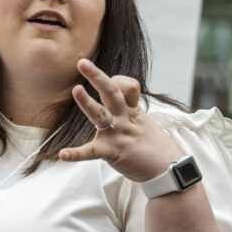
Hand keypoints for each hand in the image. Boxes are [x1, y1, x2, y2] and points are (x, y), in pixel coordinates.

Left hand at [58, 59, 183, 181]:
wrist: (168, 169)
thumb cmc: (155, 147)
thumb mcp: (144, 123)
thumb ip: (129, 111)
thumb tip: (121, 103)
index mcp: (132, 111)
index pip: (126, 86)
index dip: (117, 80)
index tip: (113, 81)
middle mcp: (124, 118)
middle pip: (111, 91)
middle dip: (97, 76)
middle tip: (82, 62)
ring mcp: (117, 134)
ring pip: (100, 113)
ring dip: (87, 102)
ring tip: (76, 90)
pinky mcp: (112, 152)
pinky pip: (91, 151)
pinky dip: (76, 153)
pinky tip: (63, 154)